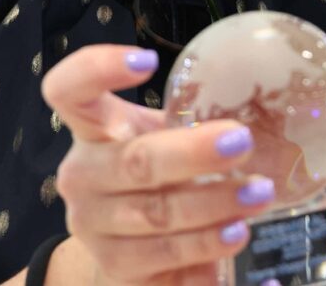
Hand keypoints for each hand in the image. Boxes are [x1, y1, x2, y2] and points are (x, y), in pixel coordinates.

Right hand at [41, 45, 277, 284]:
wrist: (126, 242)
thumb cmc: (152, 171)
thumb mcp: (162, 135)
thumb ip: (190, 118)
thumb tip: (257, 103)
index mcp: (90, 128)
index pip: (68, 90)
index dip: (98, 69)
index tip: (146, 61)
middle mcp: (82, 175)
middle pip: (134, 161)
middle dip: (192, 153)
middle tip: (242, 142)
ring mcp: (93, 226)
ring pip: (156, 215)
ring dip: (212, 205)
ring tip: (256, 195)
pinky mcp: (115, 269)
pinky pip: (165, 261)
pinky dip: (205, 251)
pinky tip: (236, 235)